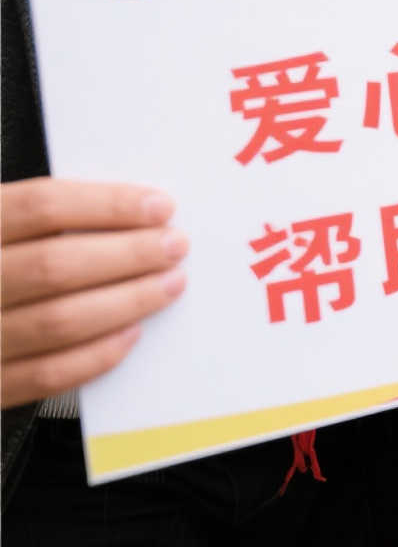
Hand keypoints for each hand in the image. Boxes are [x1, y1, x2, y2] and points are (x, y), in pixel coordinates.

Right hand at [1, 178, 186, 408]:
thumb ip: (42, 219)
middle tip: (174, 246)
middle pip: (56, 264)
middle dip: (128, 254)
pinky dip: (97, 354)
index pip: (41, 206)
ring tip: (169, 284)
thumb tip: (130, 209)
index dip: (107, 204)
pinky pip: (47, 374)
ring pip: (60, 320)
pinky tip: (131, 332)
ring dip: (127, 302)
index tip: (159, 206)